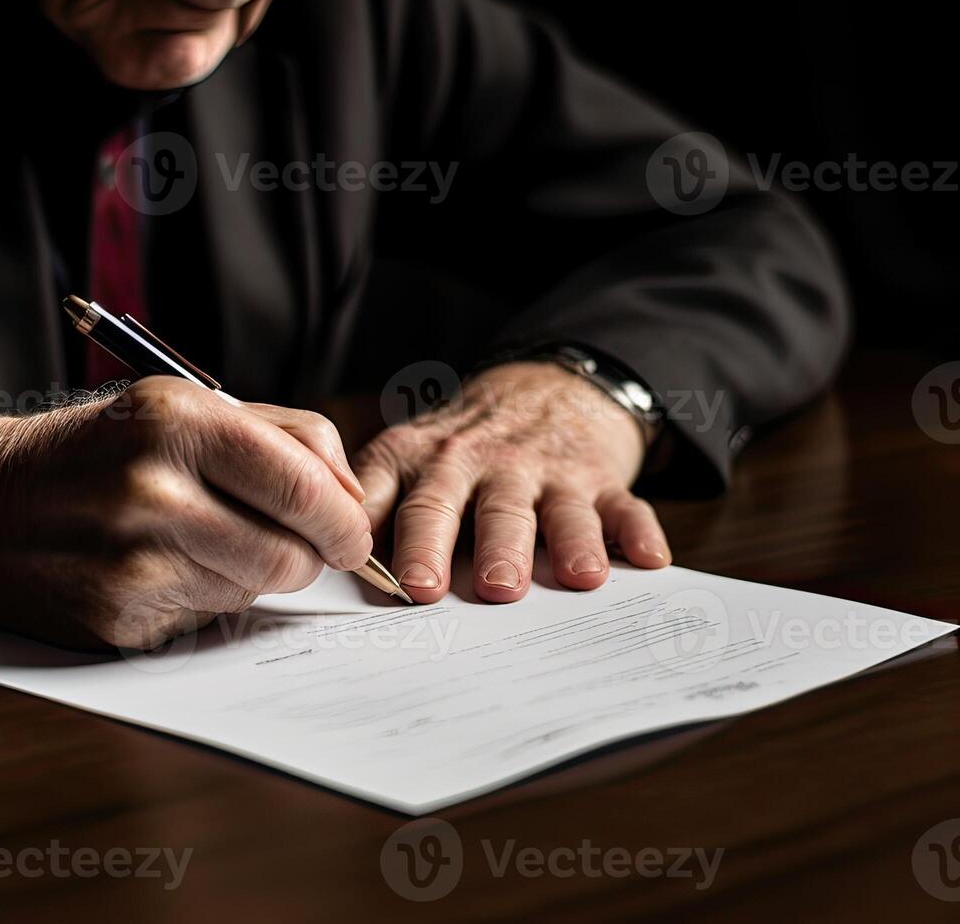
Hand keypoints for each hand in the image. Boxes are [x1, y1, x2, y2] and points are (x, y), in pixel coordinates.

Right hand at [0, 377, 371, 648]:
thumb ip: (274, 435)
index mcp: (173, 421)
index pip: (304, 483)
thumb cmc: (88, 454)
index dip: (345, 518)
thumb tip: (350, 497)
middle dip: (304, 553)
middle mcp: (152, 490)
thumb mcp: (171, 407)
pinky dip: (200, 598)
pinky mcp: (118, 620)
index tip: (350, 530)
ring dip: (248, 573)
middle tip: (287, 540)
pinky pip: (205, 620)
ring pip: (253, 591)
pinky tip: (155, 570)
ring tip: (196, 541)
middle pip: (291, 553)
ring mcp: (132, 562)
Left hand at [353, 361, 671, 603]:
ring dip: (563, 542)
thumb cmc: (460, 445)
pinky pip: (622, 506)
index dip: (397, 543)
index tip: (397, 583)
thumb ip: (372, 505)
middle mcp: (480, 465)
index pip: (403, 503)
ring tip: (573, 577)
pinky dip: (636, 532)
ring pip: (550, 509)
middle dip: (474, 548)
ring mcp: (543, 471)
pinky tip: (646, 559)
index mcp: (423, 462)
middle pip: (472, 509)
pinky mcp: (598, 480)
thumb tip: (329, 565)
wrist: (543, 387)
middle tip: (474, 589)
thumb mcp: (405, 457)